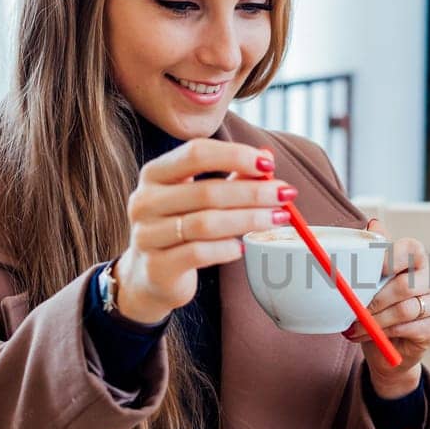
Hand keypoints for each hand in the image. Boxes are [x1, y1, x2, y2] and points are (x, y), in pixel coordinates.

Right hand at [114, 140, 294, 323]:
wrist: (150, 275)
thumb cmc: (181, 228)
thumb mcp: (201, 197)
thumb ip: (232, 175)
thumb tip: (267, 157)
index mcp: (155, 174)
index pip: (196, 153)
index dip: (235, 156)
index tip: (268, 165)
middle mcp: (145, 201)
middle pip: (206, 191)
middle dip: (252, 192)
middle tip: (285, 195)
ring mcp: (146, 235)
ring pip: (205, 223)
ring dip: (248, 219)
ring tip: (276, 219)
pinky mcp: (157, 266)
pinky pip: (198, 253)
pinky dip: (225, 248)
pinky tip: (242, 248)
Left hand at [344, 220, 429, 397]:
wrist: (391, 346)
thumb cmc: (382, 308)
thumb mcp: (373, 280)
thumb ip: (374, 254)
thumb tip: (373, 224)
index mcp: (419, 260)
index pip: (411, 248)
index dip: (391, 257)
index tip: (374, 271)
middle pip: (406, 284)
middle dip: (375, 299)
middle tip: (354, 308)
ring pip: (405, 310)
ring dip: (375, 320)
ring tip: (355, 327)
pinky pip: (409, 329)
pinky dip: (385, 333)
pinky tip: (371, 335)